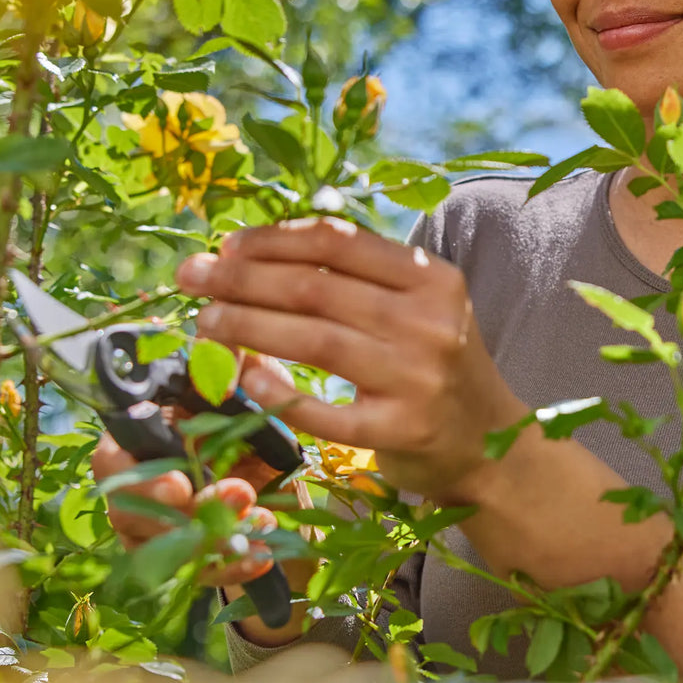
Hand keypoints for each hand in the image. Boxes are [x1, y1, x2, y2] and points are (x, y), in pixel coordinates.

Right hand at [92, 354, 287, 588]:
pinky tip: (262, 556)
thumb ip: (250, 369)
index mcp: (151, 439)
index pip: (113, 453)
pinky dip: (231, 565)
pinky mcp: (187, 562)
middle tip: (229, 496)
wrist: (294, 498)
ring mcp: (159, 528)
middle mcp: (143, 485)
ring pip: (157, 544)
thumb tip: (223, 354)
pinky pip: (196, 573)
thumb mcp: (266, 399)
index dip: (130, 468)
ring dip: (208, 536)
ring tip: (261, 520)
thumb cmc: (264, 438)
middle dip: (168, 510)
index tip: (177, 480)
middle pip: (123, 505)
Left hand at [175, 217, 527, 500]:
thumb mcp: (421, 307)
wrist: (492, 443)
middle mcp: (429, 322)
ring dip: (246, 327)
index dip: (274, 239)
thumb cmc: (438, 365)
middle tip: (190, 279)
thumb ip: (361, 279)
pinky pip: (324, 410)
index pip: (339, 242)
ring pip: (313, 340)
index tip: (227, 246)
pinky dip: (277, 392)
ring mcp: (416, 378)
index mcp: (432, 279)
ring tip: (204, 323)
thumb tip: (261, 252)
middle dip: (241, 279)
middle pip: (315, 289)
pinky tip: (243, 378)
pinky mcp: (400, 430)